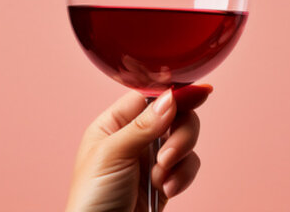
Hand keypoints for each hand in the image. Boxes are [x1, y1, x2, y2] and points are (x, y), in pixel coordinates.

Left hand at [66, 85, 211, 211]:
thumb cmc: (92, 198)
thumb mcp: (112, 154)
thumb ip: (143, 125)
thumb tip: (170, 97)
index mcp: (114, 124)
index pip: (149, 98)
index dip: (173, 95)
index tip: (197, 92)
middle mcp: (135, 138)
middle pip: (175, 116)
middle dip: (180, 134)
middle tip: (169, 154)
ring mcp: (151, 159)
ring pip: (185, 141)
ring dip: (180, 157)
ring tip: (162, 176)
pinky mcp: (166, 180)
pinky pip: (188, 166)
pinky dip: (183, 176)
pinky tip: (167, 188)